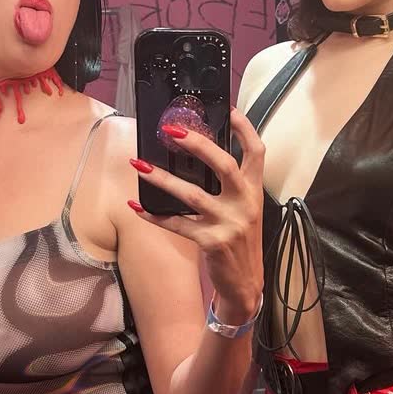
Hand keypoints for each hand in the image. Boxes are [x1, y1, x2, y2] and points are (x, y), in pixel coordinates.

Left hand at [128, 108, 264, 318]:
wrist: (246, 285)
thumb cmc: (240, 242)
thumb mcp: (244, 211)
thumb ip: (231, 187)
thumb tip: (200, 156)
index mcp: (254, 191)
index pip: (256, 152)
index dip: (244, 128)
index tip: (228, 108)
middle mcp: (245, 204)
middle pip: (225, 165)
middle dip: (198, 144)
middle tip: (171, 130)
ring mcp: (229, 224)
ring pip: (192, 195)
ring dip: (162, 178)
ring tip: (138, 164)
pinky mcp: (212, 243)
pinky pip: (177, 224)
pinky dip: (154, 216)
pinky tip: (136, 206)